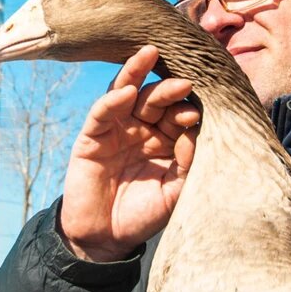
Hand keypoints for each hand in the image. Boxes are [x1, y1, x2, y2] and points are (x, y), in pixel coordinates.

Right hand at [59, 46, 198, 261]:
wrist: (104, 237)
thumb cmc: (142, 215)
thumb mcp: (174, 192)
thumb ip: (186, 163)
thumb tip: (194, 132)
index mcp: (166, 141)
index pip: (179, 114)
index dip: (187, 109)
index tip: (198, 112)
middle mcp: (142, 129)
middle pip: (156, 99)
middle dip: (169, 88)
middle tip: (184, 82)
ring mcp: (117, 130)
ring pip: (127, 93)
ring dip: (137, 72)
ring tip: (150, 53)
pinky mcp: (92, 136)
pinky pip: (103, 112)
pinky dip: (112, 99)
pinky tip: (125, 90)